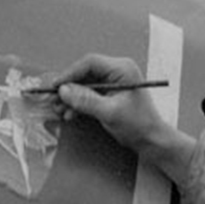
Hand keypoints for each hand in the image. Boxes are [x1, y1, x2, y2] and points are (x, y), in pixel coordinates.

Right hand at [47, 53, 195, 181]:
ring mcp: (112, 84)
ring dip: (71, 98)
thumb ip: (86, 101)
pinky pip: (88, 95)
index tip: (56, 86)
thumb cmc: (139, 125)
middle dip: (68, 88)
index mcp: (122, 69)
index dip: (70, 74)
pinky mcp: (108, 95)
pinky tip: (69, 114)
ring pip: (84, 85)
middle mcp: (116, 72)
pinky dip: (78, 104)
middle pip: (84, 74)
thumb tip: (64, 91)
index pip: (90, 63)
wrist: (151, 140)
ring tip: (59, 110)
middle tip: (54, 100)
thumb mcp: (110, 112)